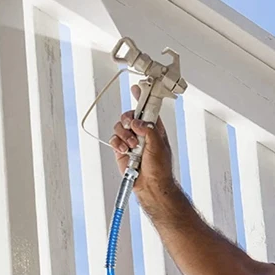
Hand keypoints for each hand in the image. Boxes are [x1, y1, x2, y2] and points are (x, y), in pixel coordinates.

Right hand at [109, 84, 174, 200]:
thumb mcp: (159, 145)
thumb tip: (137, 122)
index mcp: (154, 129)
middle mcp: (142, 133)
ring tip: (132, 146)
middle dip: (128, 120)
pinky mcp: (121, 150)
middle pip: (129, 116)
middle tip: (132, 127)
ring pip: (120, 127)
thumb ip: (149, 130)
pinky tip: (124, 150)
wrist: (150, 186)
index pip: (148, 109)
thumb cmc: (160, 169)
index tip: (136, 89)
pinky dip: (117, 143)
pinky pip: (114, 139)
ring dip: (124, 135)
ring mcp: (131, 141)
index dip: (142, 98)